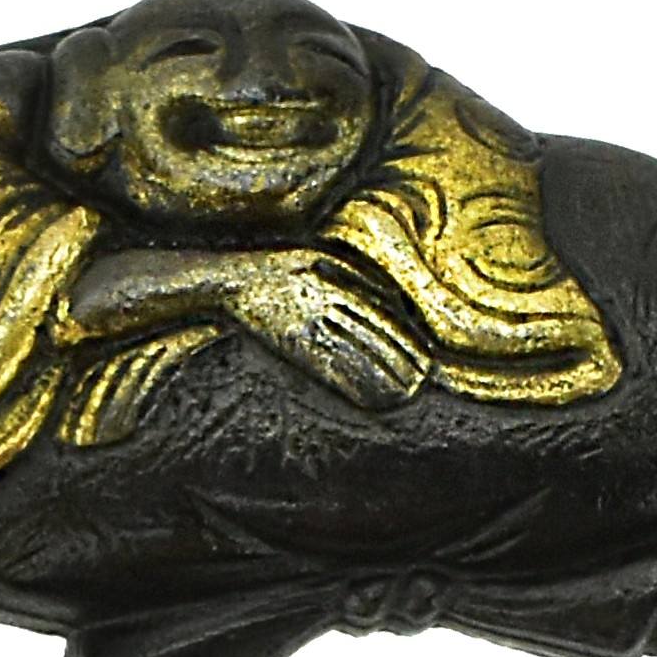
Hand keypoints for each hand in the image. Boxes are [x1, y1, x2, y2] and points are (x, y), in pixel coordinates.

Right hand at [223, 255, 429, 411]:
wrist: (230, 280)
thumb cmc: (280, 267)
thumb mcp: (320, 257)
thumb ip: (356, 275)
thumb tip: (394, 301)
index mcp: (333, 278)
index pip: (380, 314)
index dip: (406, 339)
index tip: (425, 357)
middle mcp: (322, 301)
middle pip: (370, 336)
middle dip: (400, 362)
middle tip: (422, 383)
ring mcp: (304, 323)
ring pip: (351, 354)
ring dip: (381, 377)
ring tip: (403, 394)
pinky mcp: (288, 343)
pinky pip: (325, 368)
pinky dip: (350, 386)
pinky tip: (368, 399)